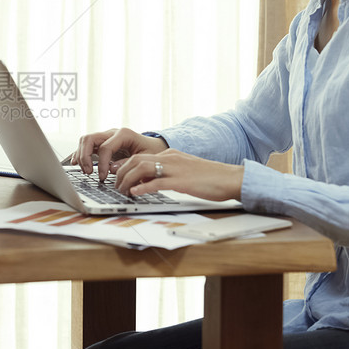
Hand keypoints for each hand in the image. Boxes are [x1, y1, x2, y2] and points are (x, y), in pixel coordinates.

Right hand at [70, 128, 167, 179]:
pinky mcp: (102, 143)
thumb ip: (129, 163)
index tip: (102, 177)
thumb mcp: (145, 159)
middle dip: (85, 156)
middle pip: (89, 139)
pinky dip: (79, 153)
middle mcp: (112, 133)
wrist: (154, 147)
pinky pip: (86, 145)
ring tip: (86, 171)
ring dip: (81, 155)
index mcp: (124, 134)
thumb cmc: (151, 152)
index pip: (105, 147)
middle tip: (89, 172)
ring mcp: (106, 137)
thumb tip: (111, 168)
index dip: (101, 163)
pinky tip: (75, 162)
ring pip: (85, 141)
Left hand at [115, 149, 243, 201]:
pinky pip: (157, 182)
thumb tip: (148, 182)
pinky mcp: (182, 181)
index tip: (117, 176)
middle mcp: (170, 158)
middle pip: (136, 160)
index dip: (125, 166)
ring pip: (142, 168)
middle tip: (116, 186)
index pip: (140, 156)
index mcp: (171, 155)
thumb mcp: (184, 171)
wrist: (231, 178)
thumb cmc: (210, 177)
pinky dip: (143, 188)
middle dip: (122, 173)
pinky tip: (135, 193)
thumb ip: (167, 173)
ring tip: (122, 191)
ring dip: (128, 180)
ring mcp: (175, 169)